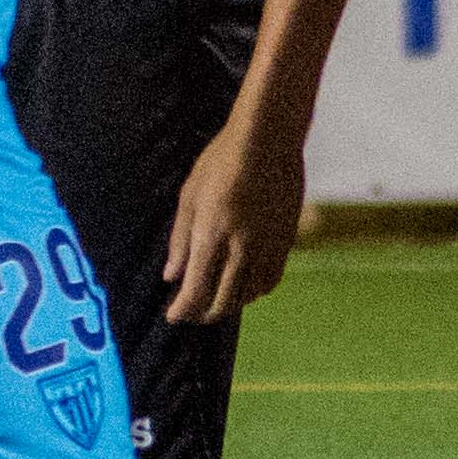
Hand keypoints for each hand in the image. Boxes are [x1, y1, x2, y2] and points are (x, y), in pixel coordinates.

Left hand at [162, 111, 307, 326]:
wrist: (267, 140)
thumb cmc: (220, 162)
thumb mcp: (189, 197)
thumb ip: (180, 242)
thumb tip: (171, 278)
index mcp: (212, 235)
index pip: (196, 291)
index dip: (183, 311)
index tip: (172, 318)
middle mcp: (241, 247)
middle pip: (223, 301)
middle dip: (203, 314)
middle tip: (191, 314)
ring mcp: (267, 246)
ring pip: (248, 295)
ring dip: (229, 305)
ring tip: (215, 303)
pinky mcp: (286, 241)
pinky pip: (270, 280)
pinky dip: (254, 292)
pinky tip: (244, 288)